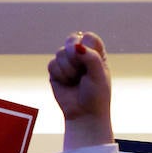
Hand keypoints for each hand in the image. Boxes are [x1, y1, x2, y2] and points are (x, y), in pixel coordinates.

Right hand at [48, 31, 115, 148]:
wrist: (84, 115)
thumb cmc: (96, 96)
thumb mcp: (99, 75)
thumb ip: (91, 58)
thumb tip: (77, 46)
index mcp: (96, 54)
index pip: (88, 37)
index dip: (87, 46)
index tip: (91, 61)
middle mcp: (81, 55)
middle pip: (72, 39)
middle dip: (74, 55)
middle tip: (81, 70)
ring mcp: (67, 62)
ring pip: (60, 52)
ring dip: (68, 69)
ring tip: (75, 81)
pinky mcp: (56, 71)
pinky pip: (52, 64)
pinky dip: (60, 75)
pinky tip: (67, 84)